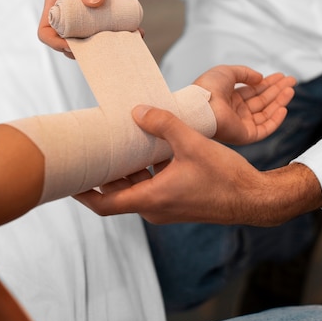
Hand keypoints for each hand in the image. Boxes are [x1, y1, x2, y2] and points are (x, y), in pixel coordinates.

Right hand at [38, 0, 145, 54]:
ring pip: (95, 41)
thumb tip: (92, 3)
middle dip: (85, 49)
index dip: (56, 42)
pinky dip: (127, 37)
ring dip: (108, 46)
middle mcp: (75, 9)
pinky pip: (116, 34)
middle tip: (104, 44)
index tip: (74, 44)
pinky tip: (139, 32)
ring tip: (125, 38)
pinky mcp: (113, 14)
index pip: (47, 29)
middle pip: (71, 41)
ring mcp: (95, 14)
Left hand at [74, 107, 321, 224]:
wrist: (253, 198)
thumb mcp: (192, 144)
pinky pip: (152, 188)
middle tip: (93, 151)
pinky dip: (145, 172)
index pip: (104, 203)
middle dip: (104, 174)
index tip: (68, 181)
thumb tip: (137, 112)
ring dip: (127, 171)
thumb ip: (164, 124)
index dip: (83, 193)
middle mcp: (155, 209)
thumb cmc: (225, 177)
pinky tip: (150, 149)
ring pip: (136, 189)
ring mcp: (166, 207)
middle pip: (117, 194)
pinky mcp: (178, 203)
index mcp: (152, 199)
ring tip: (118, 145)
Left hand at [194, 65, 295, 144]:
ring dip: (279, 102)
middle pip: (262, 101)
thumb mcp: (227, 72)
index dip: (268, 83)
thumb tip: (260, 77)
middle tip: (292, 81)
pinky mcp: (244, 135)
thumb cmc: (207, 89)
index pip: (253, 90)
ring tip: (291, 90)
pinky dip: (275, 120)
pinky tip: (284, 108)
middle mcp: (235, 111)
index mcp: (229, 98)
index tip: (281, 76)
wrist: (201, 106)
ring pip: (265, 113)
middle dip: (277, 90)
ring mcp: (240, 124)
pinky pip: (264, 129)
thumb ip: (245, 73)